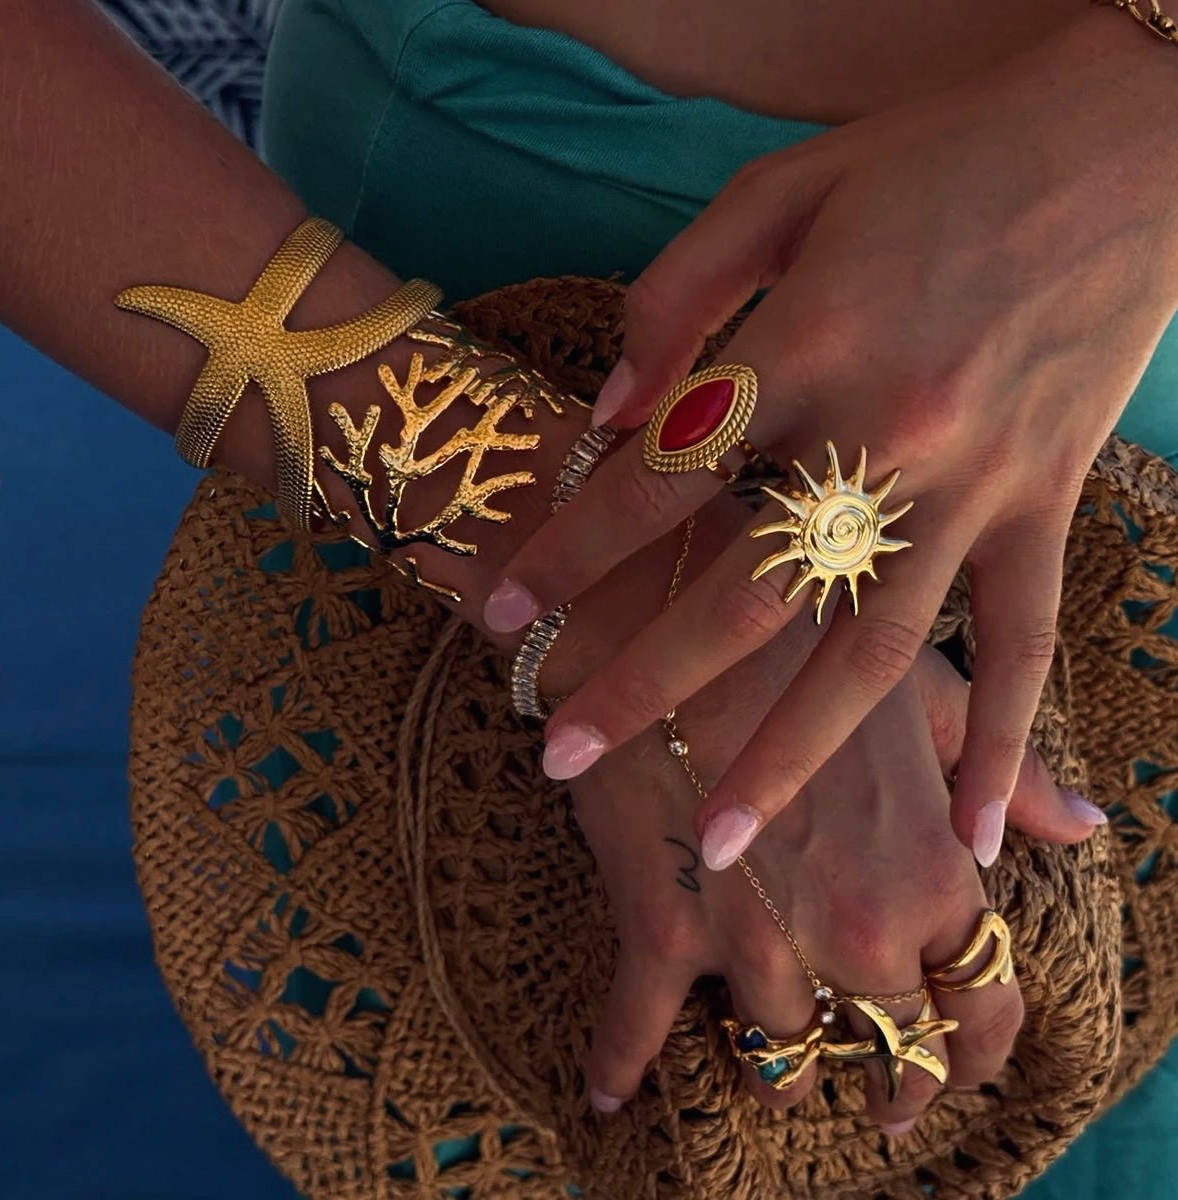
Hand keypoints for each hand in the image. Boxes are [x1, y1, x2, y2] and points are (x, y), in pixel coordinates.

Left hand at [482, 9, 1176, 869]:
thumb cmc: (939, 156)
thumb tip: (609, 415)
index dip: (570, 550)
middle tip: (561, 757)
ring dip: (788, 761)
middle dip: (644, 687)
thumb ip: (678, 296)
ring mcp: (975, 486)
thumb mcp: (784, 186)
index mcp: (809, 344)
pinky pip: (1024, 644)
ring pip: (869, 655)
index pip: (657, 479)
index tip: (501, 611)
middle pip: (743, 595)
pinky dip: (1003, 742)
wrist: (1130, 136)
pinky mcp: (1046, 507)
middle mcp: (887, 436)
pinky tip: (972, 838)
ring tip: (719, 848)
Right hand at [574, 645, 1058, 1129]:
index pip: (982, 1006)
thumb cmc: (807, 646)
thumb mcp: (923, 696)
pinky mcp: (663, 927)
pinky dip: (620, 1067)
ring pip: (779, 1063)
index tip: (959, 1066)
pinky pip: (636, 1029)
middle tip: (877, 1093)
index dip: (974, 1050)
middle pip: (888, 1055)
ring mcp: (757, 939)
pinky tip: (609, 1096)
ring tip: (775, 1064)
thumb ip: (1004, 776)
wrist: (678, 611)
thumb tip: (1084, 825)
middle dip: (889, 1081)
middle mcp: (856, 928)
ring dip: (777, 1071)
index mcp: (931, 874)